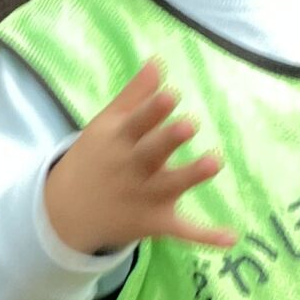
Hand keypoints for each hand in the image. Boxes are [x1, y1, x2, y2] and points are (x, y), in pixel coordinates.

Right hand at [44, 60, 237, 257]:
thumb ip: (135, 96)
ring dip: (191, 176)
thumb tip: (158, 61)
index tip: (171, 95)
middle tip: (188, 125)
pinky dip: (205, 237)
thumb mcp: (107, 125)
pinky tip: (231, 238)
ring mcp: (144, 197)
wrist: (67, 212)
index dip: (153, 110)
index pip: (137, 123)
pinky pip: (181, 230)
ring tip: (214, 162)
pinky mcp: (155, 221)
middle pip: (151, 153)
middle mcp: (131, 168)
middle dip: (168, 140)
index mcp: (119, 140)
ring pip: (170, 186)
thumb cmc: (97, 158)